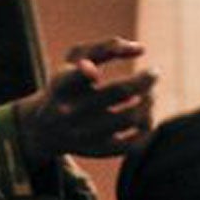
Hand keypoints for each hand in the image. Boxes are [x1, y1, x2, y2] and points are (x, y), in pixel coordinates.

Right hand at [14, 37, 155, 162]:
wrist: (44, 129)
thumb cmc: (69, 84)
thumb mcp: (74, 60)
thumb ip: (104, 47)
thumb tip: (140, 49)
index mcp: (62, 85)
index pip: (74, 77)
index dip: (85, 71)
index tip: (96, 70)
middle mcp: (70, 112)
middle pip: (118, 92)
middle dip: (145, 79)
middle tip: (154, 73)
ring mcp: (84, 134)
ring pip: (130, 117)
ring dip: (149, 102)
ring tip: (151, 94)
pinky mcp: (97, 151)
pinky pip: (132, 143)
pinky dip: (146, 127)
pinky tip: (147, 117)